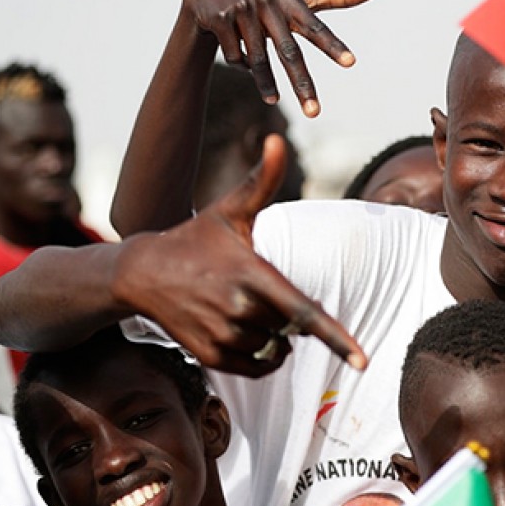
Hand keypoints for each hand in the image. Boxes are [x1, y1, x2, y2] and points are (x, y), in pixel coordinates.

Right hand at [112, 135, 365, 375]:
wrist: (141, 274)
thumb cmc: (195, 238)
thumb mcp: (230, 209)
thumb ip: (262, 180)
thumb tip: (278, 139)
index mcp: (250, 274)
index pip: (303, 313)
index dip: (336, 338)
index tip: (363, 361)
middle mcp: (237, 309)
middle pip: (291, 328)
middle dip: (288, 315)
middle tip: (258, 289)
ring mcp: (222, 336)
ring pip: (276, 349)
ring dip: (275, 336)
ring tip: (246, 306)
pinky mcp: (210, 356)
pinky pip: (256, 366)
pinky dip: (262, 355)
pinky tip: (245, 329)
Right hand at [183, 0, 381, 116]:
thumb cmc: (271, 1)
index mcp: (292, 0)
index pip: (316, 28)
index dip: (333, 46)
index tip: (352, 63)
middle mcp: (268, 3)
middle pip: (289, 52)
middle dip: (302, 85)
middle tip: (315, 113)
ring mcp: (242, 9)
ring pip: (259, 59)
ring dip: (267, 83)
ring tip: (275, 101)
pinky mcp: (219, 17)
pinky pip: (236, 55)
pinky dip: (241, 64)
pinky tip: (237, 52)